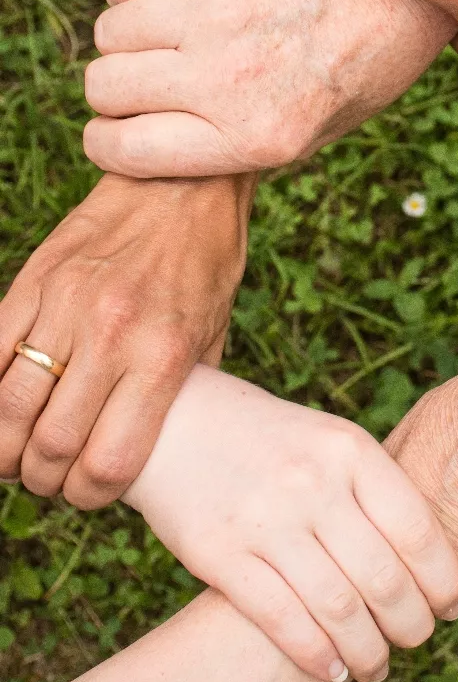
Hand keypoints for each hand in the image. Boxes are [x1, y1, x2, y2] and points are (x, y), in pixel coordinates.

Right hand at [0, 173, 249, 507]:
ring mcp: (66, 306)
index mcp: (164, 357)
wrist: (181, 186)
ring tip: (18, 452)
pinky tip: (1, 408)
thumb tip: (156, 446)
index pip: (110, 462)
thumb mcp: (213, 333)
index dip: (90, 495)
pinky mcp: (34, 280)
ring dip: (5, 447)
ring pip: (9, 408)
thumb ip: (182, 391)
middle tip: (50, 476)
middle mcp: (113, 336)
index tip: (88, 492)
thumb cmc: (205, 264)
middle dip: (44, 478)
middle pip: (52, 445)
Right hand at [82, 0, 456, 177]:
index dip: (107, 144)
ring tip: (163, 39)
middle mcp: (229, 78)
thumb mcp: (314, 135)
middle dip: (114, 92)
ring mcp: (219, 11)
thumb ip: (235, 146)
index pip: (124, 150)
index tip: (114, 132)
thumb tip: (156, 144)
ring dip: (125, 41)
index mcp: (256, 138)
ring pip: (110, 32)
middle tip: (145, 84)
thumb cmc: (361, 68)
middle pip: (105, 87)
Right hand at [124, 367, 457, 681]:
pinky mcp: (220, 553)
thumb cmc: (269, 437)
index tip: (452, 606)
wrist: (177, 420)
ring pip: (338, 609)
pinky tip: (332, 669)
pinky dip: (316, 655)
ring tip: (377, 666)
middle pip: (384, 577)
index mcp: (348, 449)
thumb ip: (372, 488)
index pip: (417, 529)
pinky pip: (282, 619)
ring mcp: (265, 519)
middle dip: (412, 624)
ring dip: (368, 651)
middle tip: (417, 639)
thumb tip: (428, 559)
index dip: (443, 579)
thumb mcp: (328, 439)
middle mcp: (312, 482)